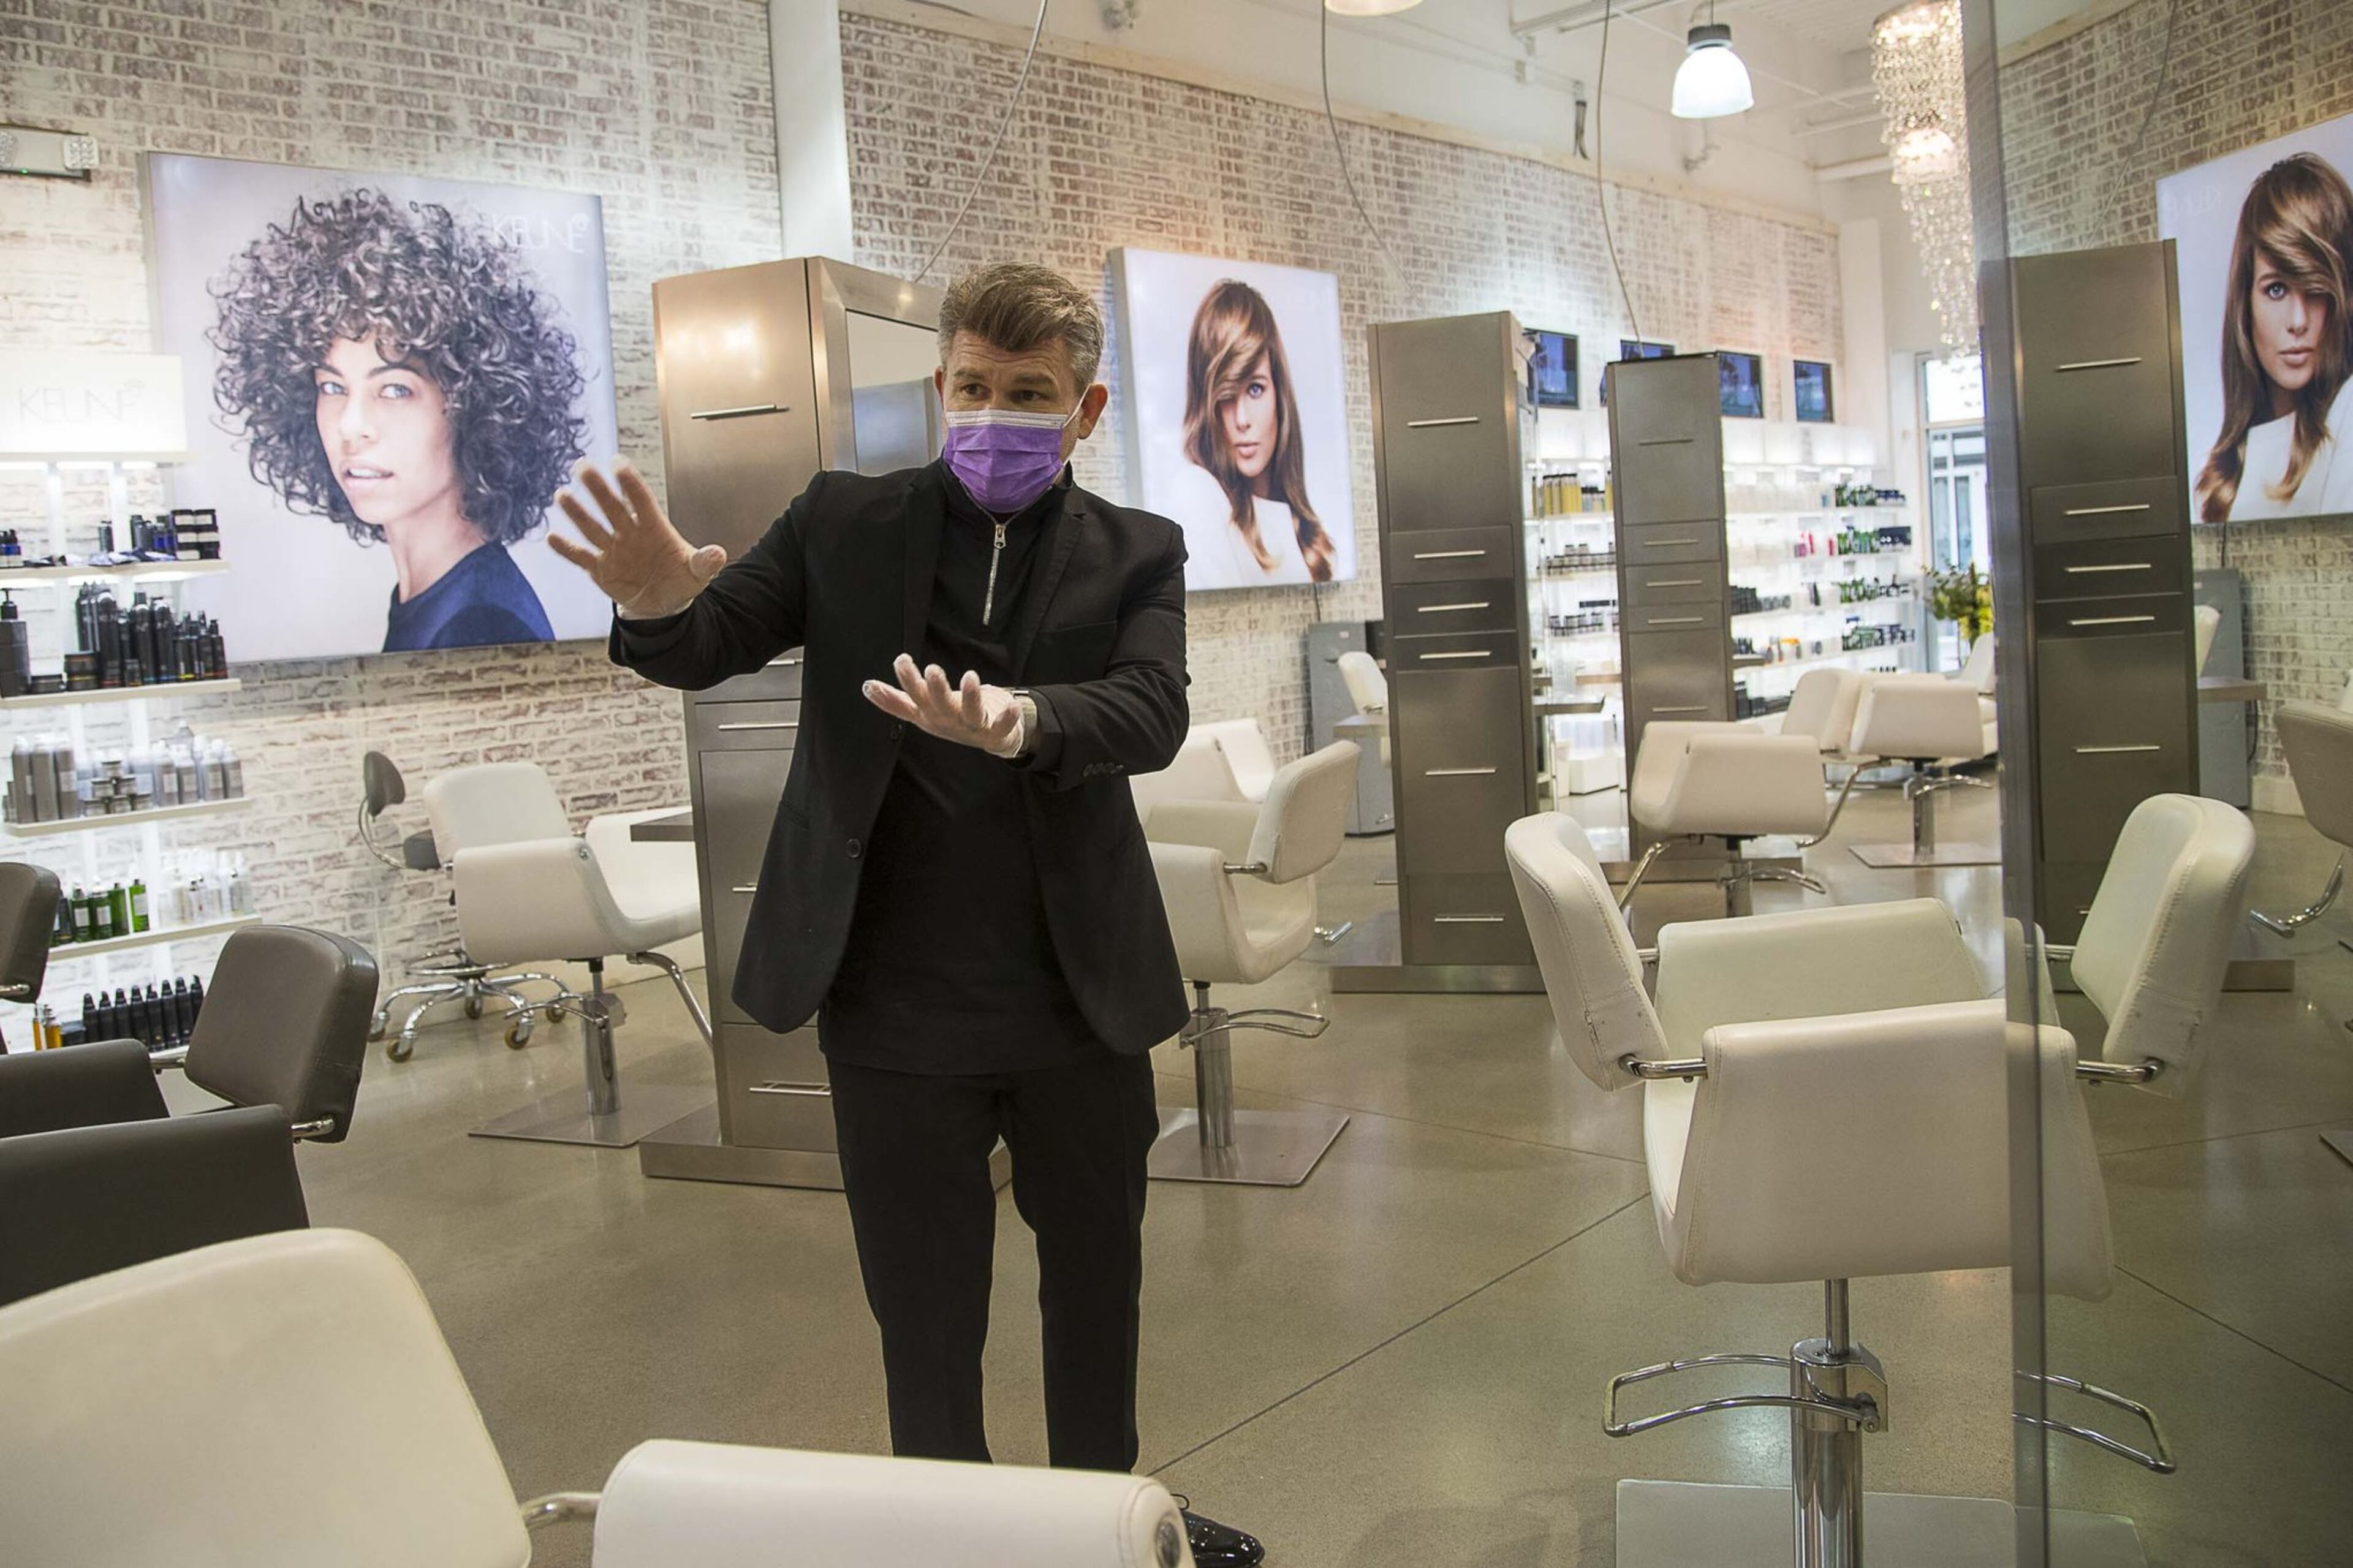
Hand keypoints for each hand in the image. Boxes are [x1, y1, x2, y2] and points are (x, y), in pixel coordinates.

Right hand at [550, 459, 727, 619]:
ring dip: (578, 513)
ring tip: (562, 495)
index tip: (618, 463)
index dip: (630, 483)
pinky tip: (552, 537)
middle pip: (612, 507)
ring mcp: (613, 549)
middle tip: (582, 466)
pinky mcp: (600, 569)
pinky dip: (567, 549)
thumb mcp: (697, 572)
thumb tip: (719, 554)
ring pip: (593, 527)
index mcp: (654, 527)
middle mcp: (630, 533)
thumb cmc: (681, 579)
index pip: (641, 500)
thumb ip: (706, 562)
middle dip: (598, 488)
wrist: (664, 603)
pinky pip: (581, 557)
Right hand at [864, 655, 1024, 757]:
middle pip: (940, 705)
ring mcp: (971, 727)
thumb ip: (895, 700)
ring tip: (970, 677)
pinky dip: (1007, 717)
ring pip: (970, 713)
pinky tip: (1013, 704)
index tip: (901, 659)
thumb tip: (867, 686)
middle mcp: (948, 721)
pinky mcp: (994, 731)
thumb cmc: (952, 718)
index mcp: (929, 714)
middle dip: (936, 689)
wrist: (989, 737)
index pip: (914, 697)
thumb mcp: (922, 710)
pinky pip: (1001, 726)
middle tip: (932, 669)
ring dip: (970, 697)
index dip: (907, 681)